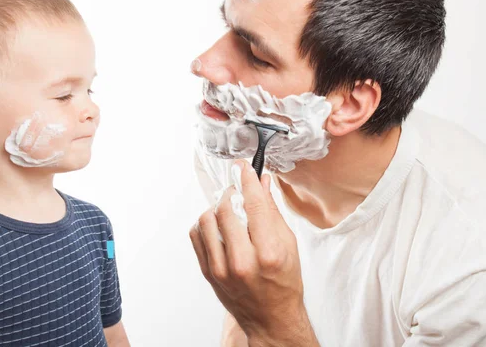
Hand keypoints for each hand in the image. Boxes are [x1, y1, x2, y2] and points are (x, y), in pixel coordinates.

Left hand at [190, 160, 318, 345]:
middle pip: (225, 208)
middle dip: (232, 194)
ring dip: (217, 208)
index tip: (243, 167)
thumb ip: (272, 211)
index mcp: (268, 253)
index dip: (247, 180)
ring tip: (230, 213)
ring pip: (206, 219)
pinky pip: (197, 235)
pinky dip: (206, 224)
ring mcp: (221, 268)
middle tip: (239, 194)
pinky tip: (220, 228)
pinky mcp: (208, 272)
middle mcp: (242, 261)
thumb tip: (262, 183)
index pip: (254, 204)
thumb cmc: (284, 282)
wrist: (270, 318)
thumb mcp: (288, 245)